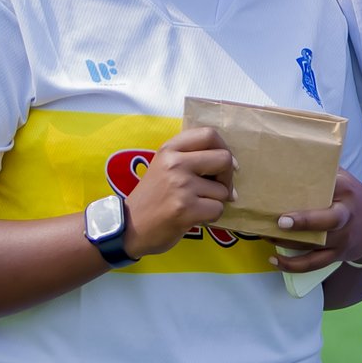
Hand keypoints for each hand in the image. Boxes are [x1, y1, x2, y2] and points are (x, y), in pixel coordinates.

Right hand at [122, 126, 235, 256]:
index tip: (225, 164)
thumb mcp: (164, 167)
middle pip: (224, 159)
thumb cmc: (152, 198)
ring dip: (216, 201)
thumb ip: (190, 157)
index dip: (224, 148)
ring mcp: (181, 186)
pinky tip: (196, 217)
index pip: (209, 134)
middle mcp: (175, 163)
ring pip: (223, 190)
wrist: (129, 228)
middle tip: (219, 189)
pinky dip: (212, 216)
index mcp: (169, 149)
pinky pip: (217, 209)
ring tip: (197, 205)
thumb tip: (232, 163)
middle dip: (227, 177)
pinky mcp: (185, 209)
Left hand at [269, 169, 361, 274]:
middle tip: (280, 222)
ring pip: (315, 245)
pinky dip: (292, 265)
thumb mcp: (345, 180)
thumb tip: (293, 154)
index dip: (315, 187)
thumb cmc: (352, 199)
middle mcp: (345, 216)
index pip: (331, 186)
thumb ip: (324, 171)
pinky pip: (313, 264)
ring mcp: (341, 238)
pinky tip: (274, 259)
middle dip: (305, 222)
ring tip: (265, 234)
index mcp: (346, 192)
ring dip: (288, 242)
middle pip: (328, 221)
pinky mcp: (335, 255)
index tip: (292, 185)